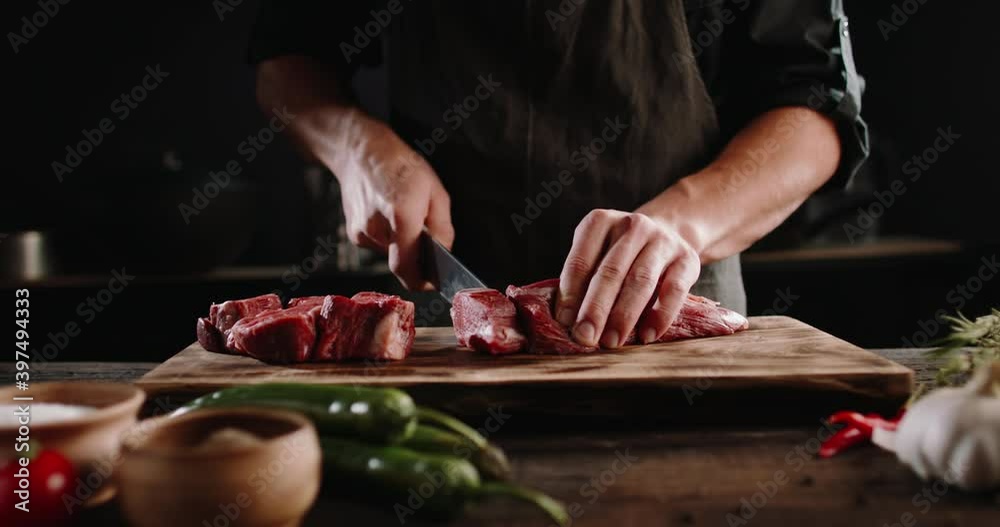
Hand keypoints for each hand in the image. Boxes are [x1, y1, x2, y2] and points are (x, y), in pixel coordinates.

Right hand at [334, 119, 453, 289]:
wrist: (359, 151)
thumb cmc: (400, 165)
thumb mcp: (435, 190)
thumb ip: (442, 227)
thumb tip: (444, 252)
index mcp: (401, 216)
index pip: (408, 268)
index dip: (422, 282)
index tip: (434, 282)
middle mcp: (378, 229)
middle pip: (402, 264)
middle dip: (417, 257)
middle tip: (425, 237)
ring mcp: (362, 233)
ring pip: (391, 254)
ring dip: (403, 244)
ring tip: (404, 215)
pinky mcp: (354, 233)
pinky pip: (379, 245)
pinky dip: (389, 237)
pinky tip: (389, 214)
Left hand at [555, 209, 700, 347]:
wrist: (668, 233)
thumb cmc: (620, 254)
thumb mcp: (597, 255)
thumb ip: (581, 282)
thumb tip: (567, 321)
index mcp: (600, 222)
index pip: (581, 260)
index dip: (571, 293)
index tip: (565, 322)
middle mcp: (633, 226)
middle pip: (611, 271)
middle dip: (595, 308)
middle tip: (585, 337)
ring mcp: (663, 240)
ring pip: (641, 281)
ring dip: (624, 315)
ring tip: (611, 341)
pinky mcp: (687, 259)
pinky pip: (674, 290)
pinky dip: (660, 316)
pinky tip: (646, 335)